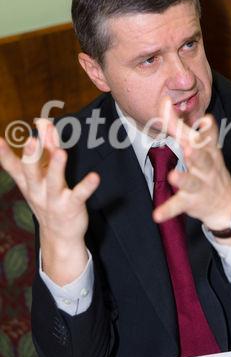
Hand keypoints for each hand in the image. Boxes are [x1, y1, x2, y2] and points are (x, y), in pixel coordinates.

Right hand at [0, 119, 99, 282]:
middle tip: (31, 141)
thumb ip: (46, 144)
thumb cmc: (49, 196)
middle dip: (31, 157)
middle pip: (31, 173)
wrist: (59, 235)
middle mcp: (38, 190)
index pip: (14, 166)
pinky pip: (79, 195)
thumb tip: (42, 120)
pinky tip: (95, 177)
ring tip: (61, 153)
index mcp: (29, 182)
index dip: (4, 154)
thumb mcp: (43, 172)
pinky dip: (86, 186)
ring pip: (53, 182)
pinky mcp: (71, 206)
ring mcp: (54, 199)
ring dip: (56, 168)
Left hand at [153, 98, 230, 235]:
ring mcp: (200, 185)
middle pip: (202, 158)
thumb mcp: (198, 146)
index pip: (208, 137)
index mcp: (209, 151)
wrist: (227, 204)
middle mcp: (207, 167)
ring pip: (192, 182)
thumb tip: (165, 101)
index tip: (206, 118)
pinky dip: (168, 211)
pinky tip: (157, 215)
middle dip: (196, 152)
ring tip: (174, 176)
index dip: (208, 128)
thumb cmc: (208, 167)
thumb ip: (179, 125)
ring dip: (184, 179)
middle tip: (188, 146)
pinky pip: (178, 206)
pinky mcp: (191, 201)